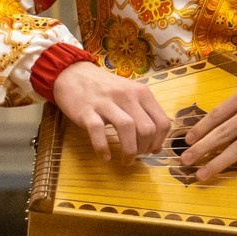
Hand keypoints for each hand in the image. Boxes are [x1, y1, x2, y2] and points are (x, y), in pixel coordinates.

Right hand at [52, 60, 170, 159]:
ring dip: (129, 151)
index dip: (160, 141)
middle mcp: (127, 96)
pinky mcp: (87, 111)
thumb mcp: (130, 95)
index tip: (152, 150)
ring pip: (127, 129)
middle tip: (137, 155)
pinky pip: (98, 132)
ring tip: (126, 160)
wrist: (74, 74)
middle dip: (145, 148)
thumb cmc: (105, 89)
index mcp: (142, 93)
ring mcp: (106, 102)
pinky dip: (103, 148)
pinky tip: (105, 157)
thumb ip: (144, 116)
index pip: (162, 122)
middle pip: (147, 128)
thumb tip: (156, 146)